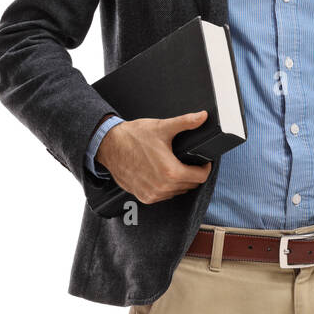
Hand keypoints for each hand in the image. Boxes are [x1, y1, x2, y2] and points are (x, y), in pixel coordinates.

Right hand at [95, 110, 213, 203]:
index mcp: (170, 172)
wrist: (109, 145)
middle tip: (187, 160)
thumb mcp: (162, 127)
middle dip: (192, 173)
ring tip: (174, 165)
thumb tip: (202, 116)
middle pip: (191, 185)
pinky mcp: (144, 197)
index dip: (204, 167)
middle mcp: (162, 187)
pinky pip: (164, 195)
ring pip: (178, 191)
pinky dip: (167, 186)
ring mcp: (152, 194)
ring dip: (180, 181)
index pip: (201, 177)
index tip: (202, 161)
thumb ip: (186, 122)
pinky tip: (162, 173)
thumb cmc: (133, 137)